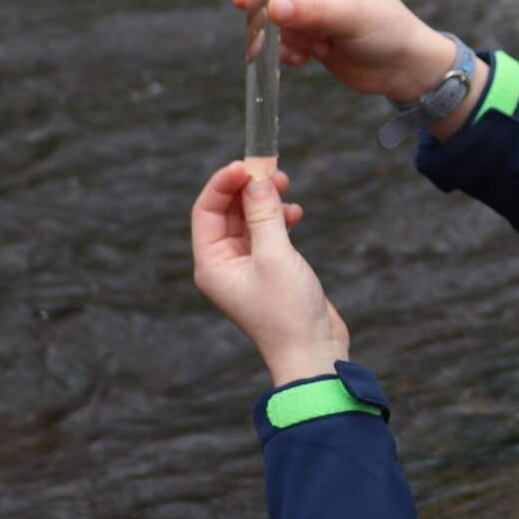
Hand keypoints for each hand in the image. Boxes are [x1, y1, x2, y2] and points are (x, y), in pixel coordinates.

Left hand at [191, 161, 350, 386]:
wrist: (312, 353)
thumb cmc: (287, 312)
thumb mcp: (275, 256)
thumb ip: (264, 215)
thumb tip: (256, 180)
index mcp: (212, 263)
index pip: (206, 211)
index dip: (224, 183)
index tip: (247, 165)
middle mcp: (224, 264)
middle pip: (227, 212)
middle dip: (247, 189)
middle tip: (272, 170)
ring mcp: (247, 268)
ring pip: (249, 220)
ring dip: (265, 201)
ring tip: (286, 186)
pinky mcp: (269, 271)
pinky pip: (267, 233)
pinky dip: (279, 219)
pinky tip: (296, 214)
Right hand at [233, 0, 459, 104]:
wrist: (405, 67)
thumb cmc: (387, 31)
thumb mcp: (348, 17)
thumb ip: (310, 11)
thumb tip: (273, 6)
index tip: (243, 4)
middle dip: (268, 18)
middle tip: (264, 40)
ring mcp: (310, 7)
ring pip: (273, 20)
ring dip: (284, 38)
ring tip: (309, 50)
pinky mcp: (309, 32)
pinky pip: (281, 39)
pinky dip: (288, 51)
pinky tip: (308, 59)